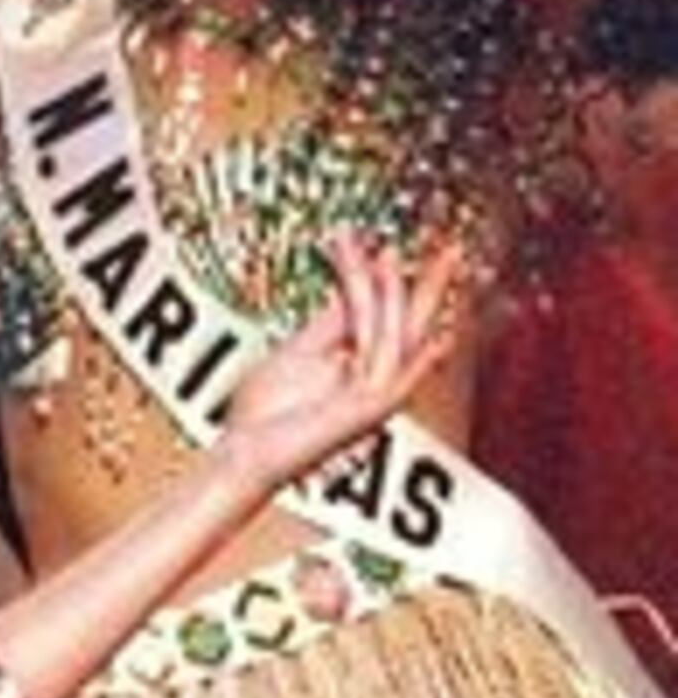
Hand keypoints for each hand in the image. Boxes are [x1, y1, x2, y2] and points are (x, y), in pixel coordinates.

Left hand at [218, 233, 468, 489]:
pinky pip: (394, 376)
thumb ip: (330, 325)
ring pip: (395, 339)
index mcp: (359, 366)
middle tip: (452, 247)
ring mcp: (374, 398)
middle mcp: (374, 381)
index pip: (383, 314)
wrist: (244, 454)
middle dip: (431, 286)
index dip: (381, 277)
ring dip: (395, 299)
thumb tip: (351, 287)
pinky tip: (437, 336)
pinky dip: (414, 356)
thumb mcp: (297, 353)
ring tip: (389, 259)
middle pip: (410, 324)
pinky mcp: (367, 414)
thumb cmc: (264, 414)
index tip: (375, 243)